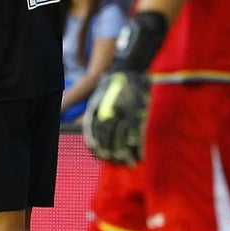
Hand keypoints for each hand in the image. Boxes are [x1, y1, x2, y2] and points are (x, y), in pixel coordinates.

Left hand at [81, 13, 167, 163]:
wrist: (130, 65)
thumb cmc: (115, 80)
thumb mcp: (100, 95)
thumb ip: (97, 112)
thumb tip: (91, 132)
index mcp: (97, 107)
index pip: (93, 132)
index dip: (96, 145)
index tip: (99, 155)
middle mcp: (108, 112)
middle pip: (107, 138)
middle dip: (110, 153)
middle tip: (113, 162)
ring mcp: (124, 113)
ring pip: (122, 140)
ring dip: (124, 155)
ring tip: (126, 164)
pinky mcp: (138, 113)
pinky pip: (137, 136)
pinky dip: (137, 149)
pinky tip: (138, 158)